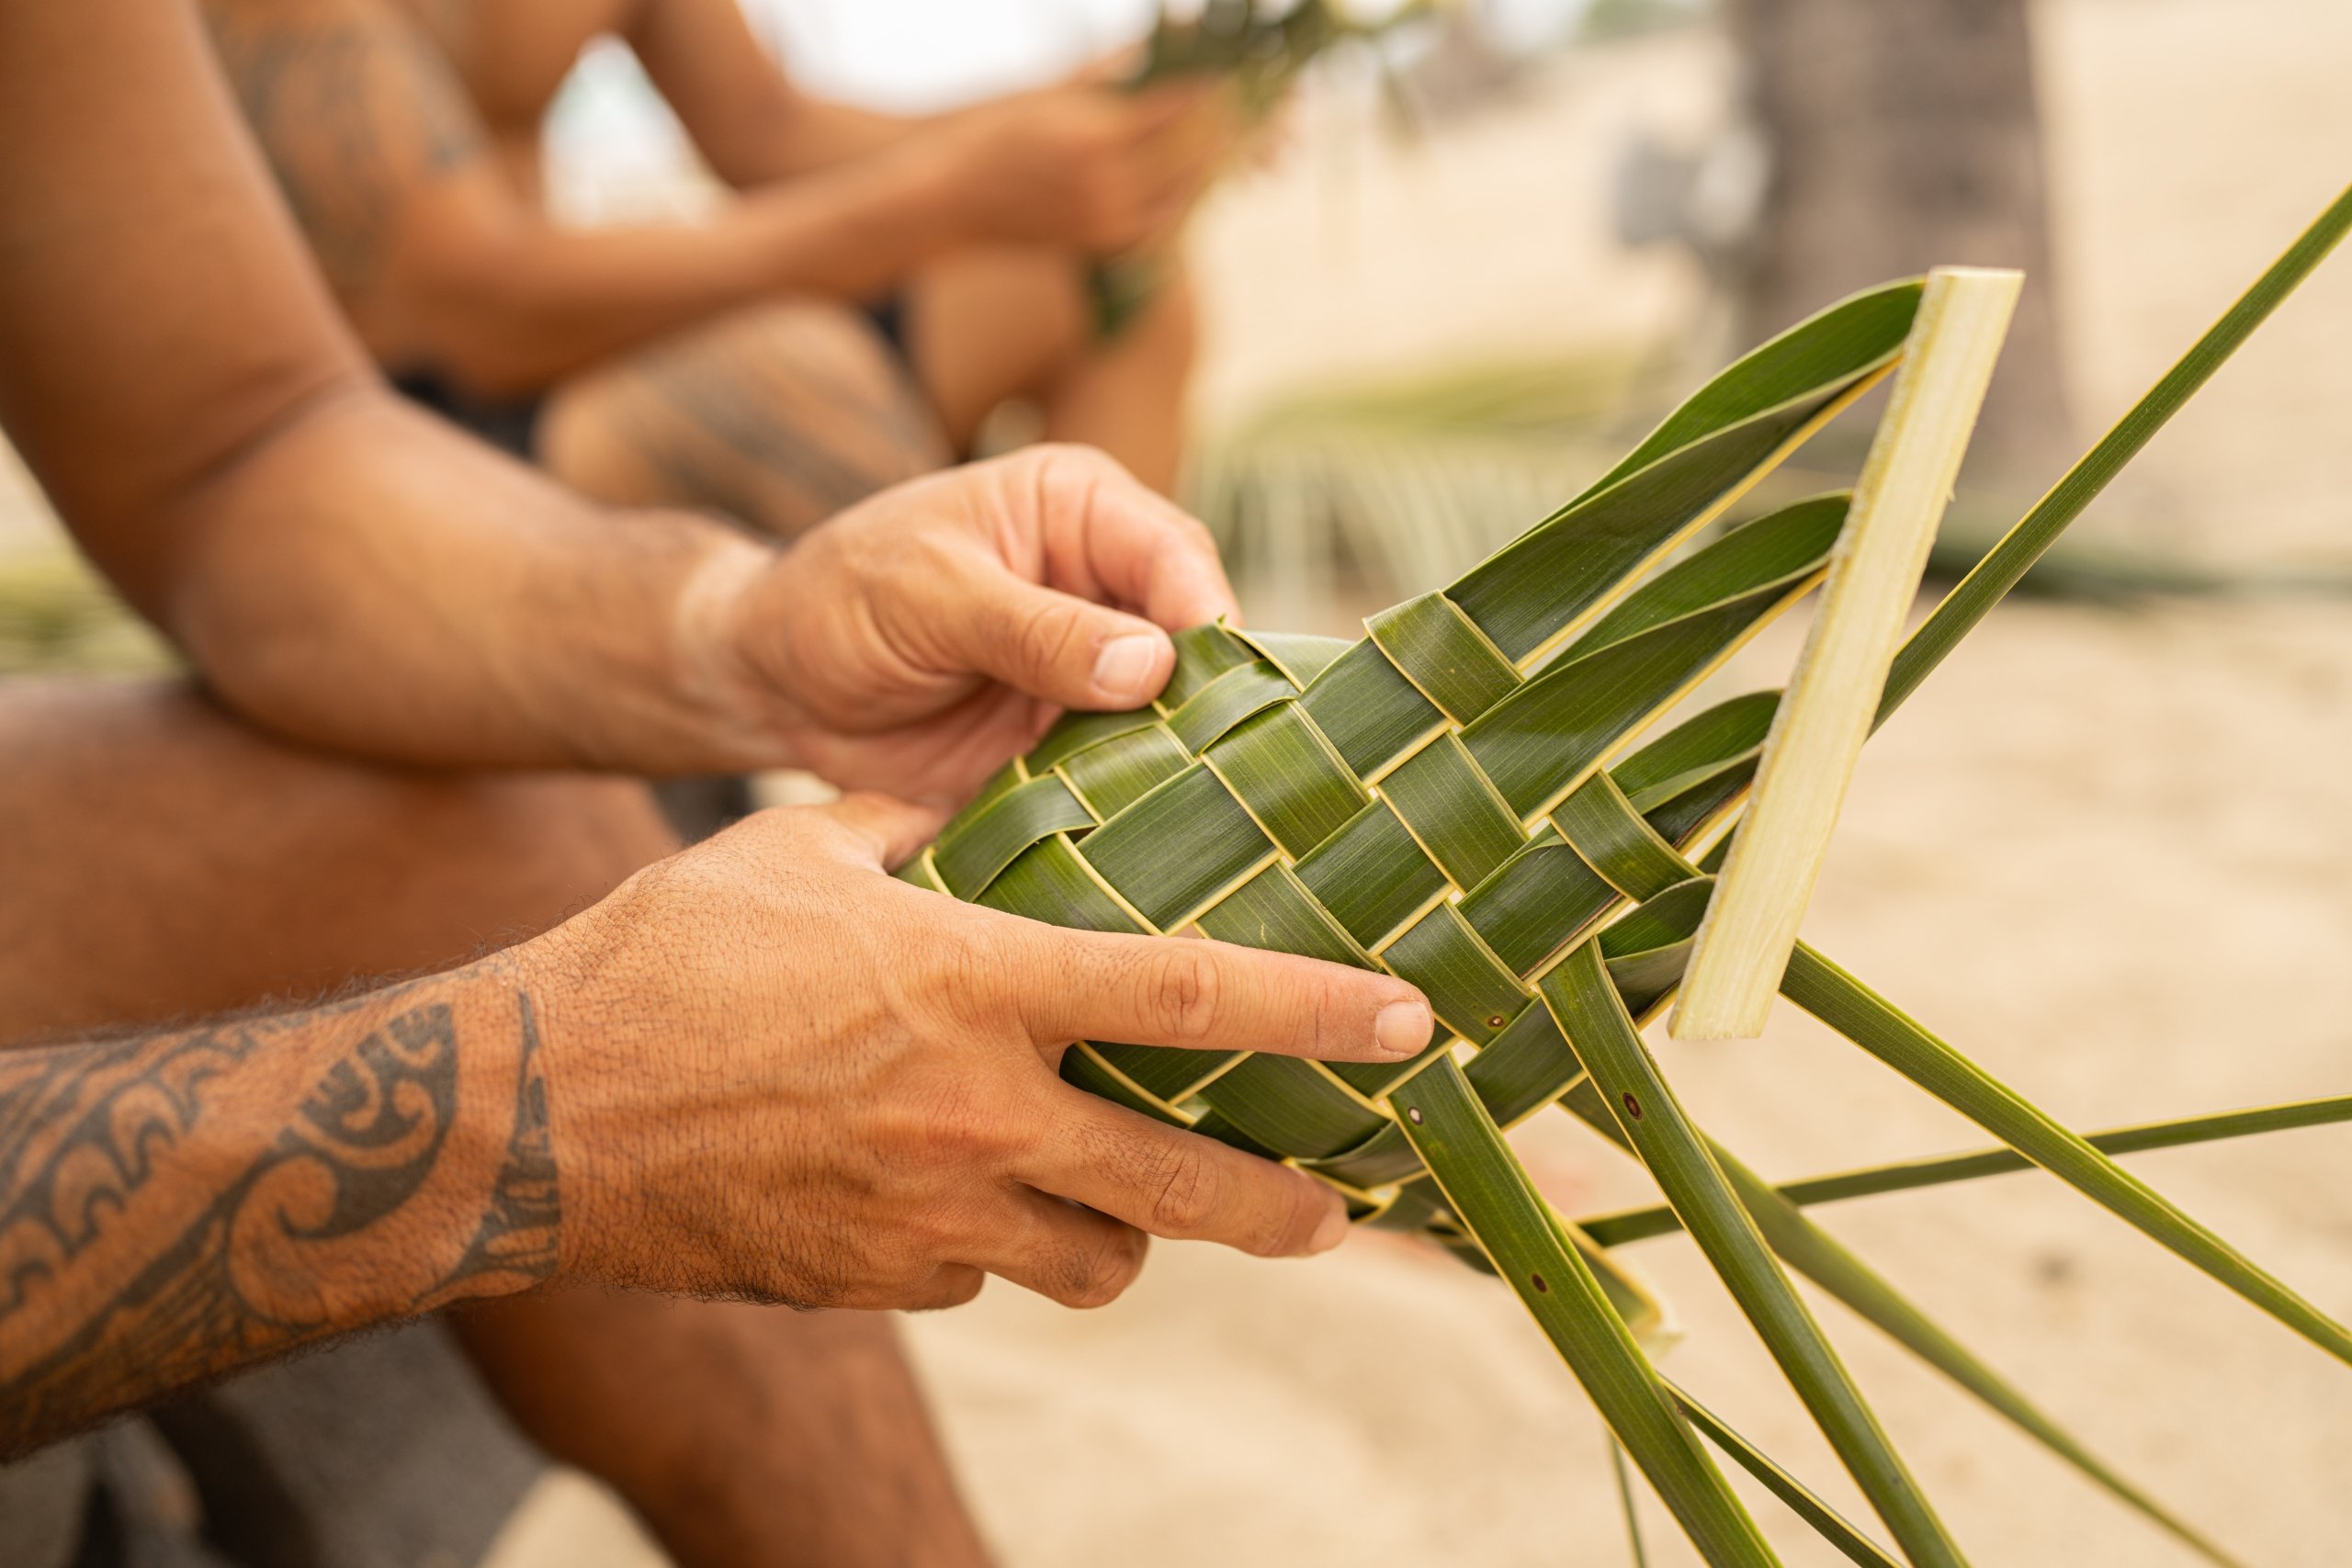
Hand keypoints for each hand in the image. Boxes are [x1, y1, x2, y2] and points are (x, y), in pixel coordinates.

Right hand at [519, 794, 1432, 1310]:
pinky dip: (992, 1243)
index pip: (1186, 998)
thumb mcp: (801, 852)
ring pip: (1094, 1262)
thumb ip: (911, 846)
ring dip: (1125, 1235)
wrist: (533, 1108)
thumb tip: (964, 836)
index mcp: (974, 983)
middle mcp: (974, 1112)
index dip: (1316, 1013)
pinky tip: (950, 1199)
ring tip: (1119, 1200)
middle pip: (1181, 1187)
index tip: (1408, 1026)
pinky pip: (979, 1275)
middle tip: (1338, 1205)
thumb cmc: (666, 955)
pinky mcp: (876, 1281)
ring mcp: (927, 1215)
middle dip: (1282, 1204)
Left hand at [699, 444, 1235, 804]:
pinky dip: (1132, 810)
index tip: (1213, 689)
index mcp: (1080, 511)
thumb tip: (1151, 664)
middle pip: (1194, 644)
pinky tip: (1148, 850)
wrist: (770, 682)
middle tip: (1223, 771)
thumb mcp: (930, 595)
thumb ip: (1036, 628)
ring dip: (1175, 767)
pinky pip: (1124, 778)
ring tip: (1194, 823)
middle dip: (1207, 705)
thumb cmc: (838, 597)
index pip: (1176, 556)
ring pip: (1171, 719)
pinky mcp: (1069, 745)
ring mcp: (1093, 673)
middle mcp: (1104, 587)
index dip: (1206, 620)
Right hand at [946, 81, 1231, 254]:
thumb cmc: (999, 133)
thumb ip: (1111, 75)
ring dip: (1209, 168)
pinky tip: (1193, 183)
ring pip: (1184, 193)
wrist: (959, 200)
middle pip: (1190, 153)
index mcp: (1098, 137)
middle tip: (1241, 111)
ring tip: (1225, 145)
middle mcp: (1109, 184)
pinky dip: (1183, 202)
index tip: (1225, 78)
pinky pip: (1162, 225)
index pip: (1176, 111)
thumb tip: (1155, 49)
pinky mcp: (1105, 245)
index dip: (1206, 93)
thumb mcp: (1056, 93)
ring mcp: (1108, 220)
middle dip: (1220, 130)